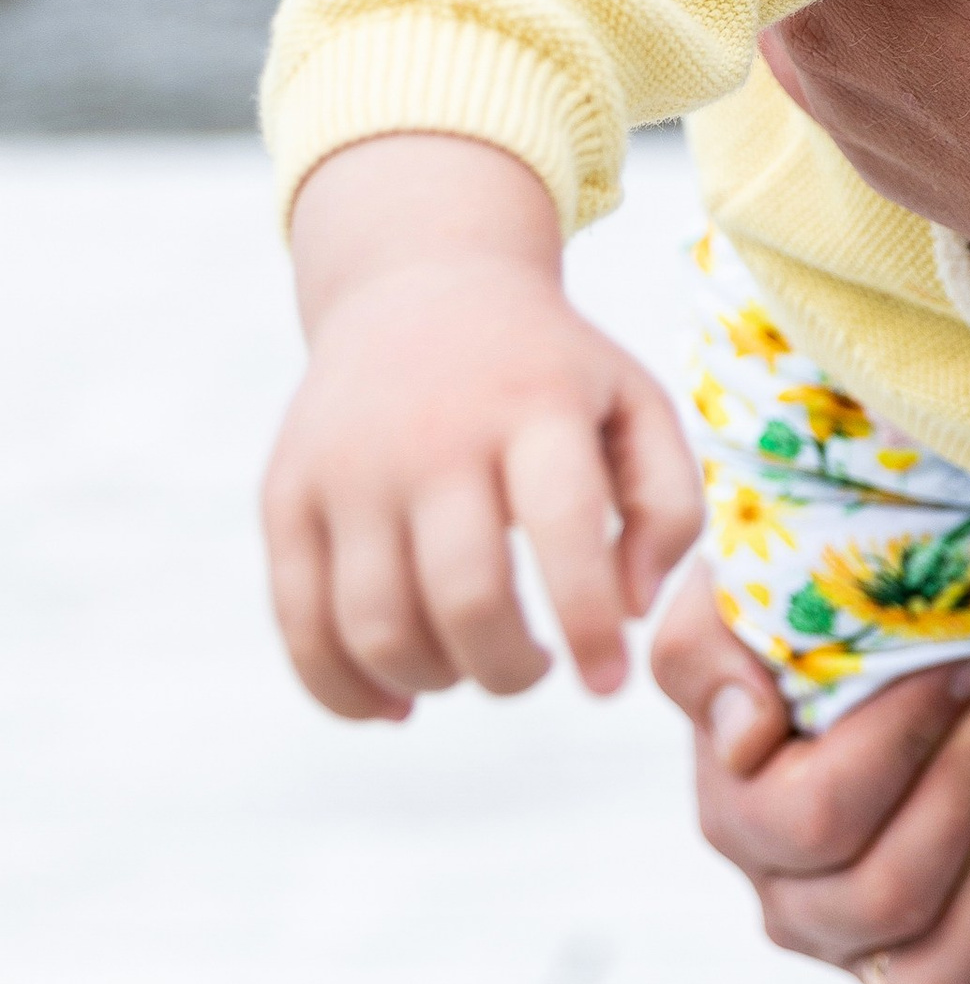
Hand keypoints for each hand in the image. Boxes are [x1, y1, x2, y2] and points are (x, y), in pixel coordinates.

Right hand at [264, 131, 699, 718]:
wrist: (420, 285)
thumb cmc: (548, 371)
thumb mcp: (634, 404)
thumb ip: (670, 505)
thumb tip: (633, 612)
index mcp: (534, 402)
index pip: (564, 529)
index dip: (590, 626)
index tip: (608, 683)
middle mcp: (434, 431)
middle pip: (465, 597)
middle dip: (510, 670)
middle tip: (534, 669)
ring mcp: (348, 464)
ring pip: (378, 627)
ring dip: (436, 680)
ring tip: (469, 664)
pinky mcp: (286, 494)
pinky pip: (300, 627)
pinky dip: (346, 692)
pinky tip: (397, 699)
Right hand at [650, 564, 969, 983]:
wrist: (894, 652)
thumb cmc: (817, 618)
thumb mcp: (739, 601)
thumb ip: (707, 653)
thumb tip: (744, 735)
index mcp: (743, 816)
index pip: (824, 814)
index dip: (911, 738)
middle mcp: (799, 906)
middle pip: (892, 890)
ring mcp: (871, 960)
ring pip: (934, 970)